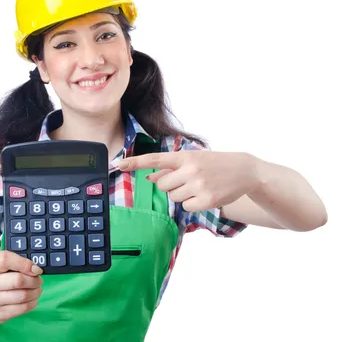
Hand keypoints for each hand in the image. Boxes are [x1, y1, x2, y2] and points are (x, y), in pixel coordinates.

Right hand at [0, 251, 43, 323]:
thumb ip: (15, 263)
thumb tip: (36, 270)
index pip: (6, 260)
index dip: (25, 263)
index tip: (36, 269)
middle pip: (18, 280)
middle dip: (34, 280)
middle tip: (38, 280)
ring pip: (22, 296)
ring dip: (36, 292)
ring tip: (37, 290)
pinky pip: (21, 309)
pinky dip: (32, 303)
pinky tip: (32, 299)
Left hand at [118, 150, 260, 211]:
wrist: (244, 171)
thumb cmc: (214, 164)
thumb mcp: (193, 160)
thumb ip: (171, 168)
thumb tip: (149, 177)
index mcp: (185, 156)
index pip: (155, 159)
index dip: (135, 163)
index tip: (118, 165)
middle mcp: (190, 170)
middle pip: (162, 185)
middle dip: (169, 186)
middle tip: (186, 181)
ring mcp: (198, 185)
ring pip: (173, 197)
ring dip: (181, 195)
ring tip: (198, 186)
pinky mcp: (207, 201)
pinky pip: (186, 207)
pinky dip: (192, 204)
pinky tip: (205, 195)